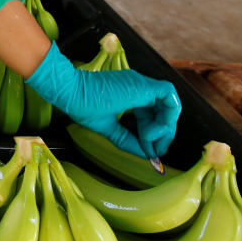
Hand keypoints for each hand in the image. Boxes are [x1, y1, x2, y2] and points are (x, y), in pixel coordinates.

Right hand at [25, 42, 181, 157]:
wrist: (71, 93)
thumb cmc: (82, 105)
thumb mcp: (108, 128)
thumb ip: (127, 140)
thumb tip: (146, 155)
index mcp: (131, 94)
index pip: (152, 115)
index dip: (152, 135)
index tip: (147, 151)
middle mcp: (139, 87)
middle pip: (164, 111)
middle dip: (163, 135)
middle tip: (155, 152)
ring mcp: (142, 85)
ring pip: (170, 105)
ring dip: (165, 128)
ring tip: (149, 142)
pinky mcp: (144, 86)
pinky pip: (170, 98)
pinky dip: (167, 117)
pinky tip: (151, 132)